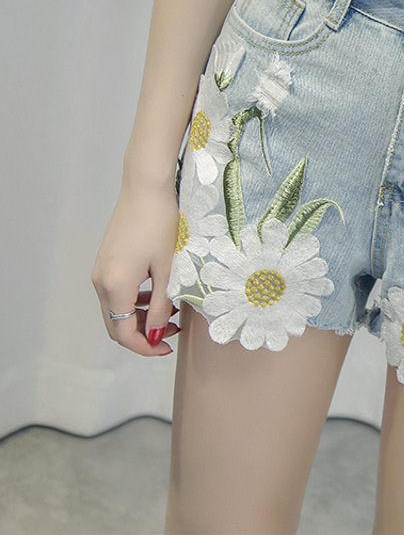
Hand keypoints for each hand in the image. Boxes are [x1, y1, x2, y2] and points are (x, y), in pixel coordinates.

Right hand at [92, 179, 180, 355]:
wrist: (146, 187)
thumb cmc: (160, 223)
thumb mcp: (167, 269)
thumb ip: (161, 306)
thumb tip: (156, 334)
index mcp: (114, 287)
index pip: (123, 333)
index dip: (145, 346)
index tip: (168, 347)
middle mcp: (100, 281)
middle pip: (116, 324)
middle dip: (143, 333)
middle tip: (172, 332)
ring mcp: (101, 269)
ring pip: (116, 308)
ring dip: (140, 316)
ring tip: (170, 312)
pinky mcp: (107, 259)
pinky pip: (117, 291)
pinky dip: (134, 299)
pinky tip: (158, 292)